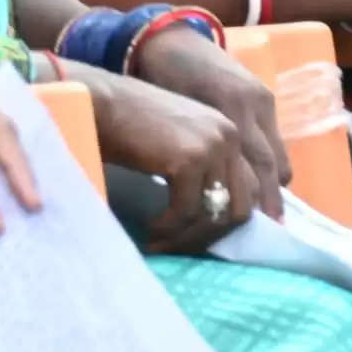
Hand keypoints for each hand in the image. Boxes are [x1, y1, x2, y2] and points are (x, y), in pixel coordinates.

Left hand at [0, 59, 46, 240]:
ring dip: (20, 158)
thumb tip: (0, 225)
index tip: (32, 205)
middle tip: (39, 204)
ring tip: (33, 197)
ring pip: (9, 120)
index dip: (16, 166)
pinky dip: (7, 154)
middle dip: (24, 162)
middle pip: (6, 118)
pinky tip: (16, 185)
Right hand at [92, 49, 287, 249]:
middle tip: (180, 248)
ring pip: (214, 216)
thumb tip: (215, 218)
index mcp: (231, 134)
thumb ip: (204, 171)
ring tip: (159, 244)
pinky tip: (150, 229)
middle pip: (241, 208)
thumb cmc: (131, 126)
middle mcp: (230, 137)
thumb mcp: (180, 144)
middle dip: (210, 237)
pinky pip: (185, 212)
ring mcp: (212, 147)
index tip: (207, 243)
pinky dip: (167, 228)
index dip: (232, 223)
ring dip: (185, 238)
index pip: (252, 190)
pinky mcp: (189, 159)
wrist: (98, 103)